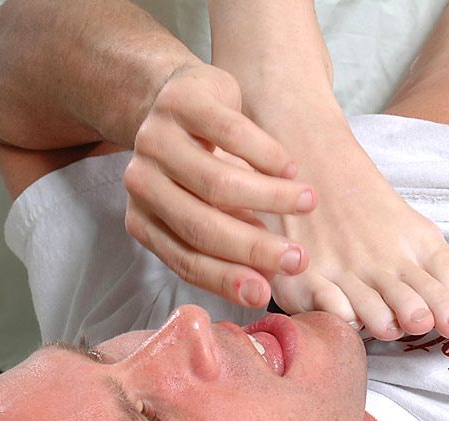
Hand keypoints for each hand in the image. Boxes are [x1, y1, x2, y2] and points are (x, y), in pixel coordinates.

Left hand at [122, 63, 315, 307]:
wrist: (176, 97)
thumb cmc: (199, 164)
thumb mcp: (206, 208)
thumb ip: (227, 243)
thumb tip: (264, 286)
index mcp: (143, 219)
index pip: (184, 259)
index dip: (226, 279)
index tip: (264, 295)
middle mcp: (140, 183)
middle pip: (200, 226)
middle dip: (254, 248)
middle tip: (298, 259)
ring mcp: (154, 140)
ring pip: (217, 183)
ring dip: (271, 198)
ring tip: (308, 203)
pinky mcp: (180, 102)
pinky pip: (230, 134)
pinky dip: (267, 155)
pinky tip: (290, 169)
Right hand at [264, 132, 448, 339]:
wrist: (314, 163)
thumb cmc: (373, 214)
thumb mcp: (419, 238)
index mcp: (415, 249)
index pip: (440, 282)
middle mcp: (382, 263)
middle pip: (407, 297)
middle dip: (418, 312)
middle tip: (425, 321)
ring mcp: (343, 272)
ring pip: (367, 305)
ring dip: (380, 318)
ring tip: (390, 327)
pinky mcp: (306, 281)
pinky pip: (325, 303)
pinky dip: (336, 311)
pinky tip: (346, 317)